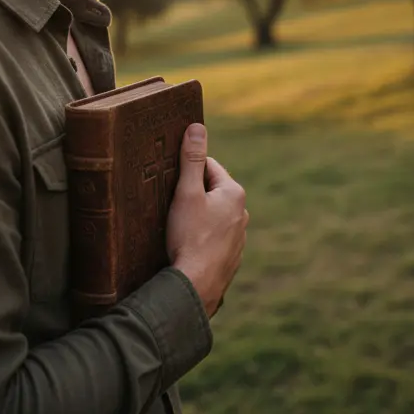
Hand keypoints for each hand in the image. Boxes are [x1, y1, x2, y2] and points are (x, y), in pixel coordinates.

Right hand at [166, 122, 247, 316]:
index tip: (170, 181)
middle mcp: (243, 214)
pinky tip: (188, 246)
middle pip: (212, 192)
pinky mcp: (231, 257)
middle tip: (171, 206)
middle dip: (193, 195)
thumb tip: (197, 128)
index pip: (208, 167)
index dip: (186, 171)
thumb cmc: (190, 237)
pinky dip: (203, 237)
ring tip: (178, 228)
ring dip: (199, 217)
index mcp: (234, 193)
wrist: (196, 286)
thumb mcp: (186, 193)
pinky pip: (215, 238)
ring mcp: (239, 238)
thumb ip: (191, 160)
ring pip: (215, 216)